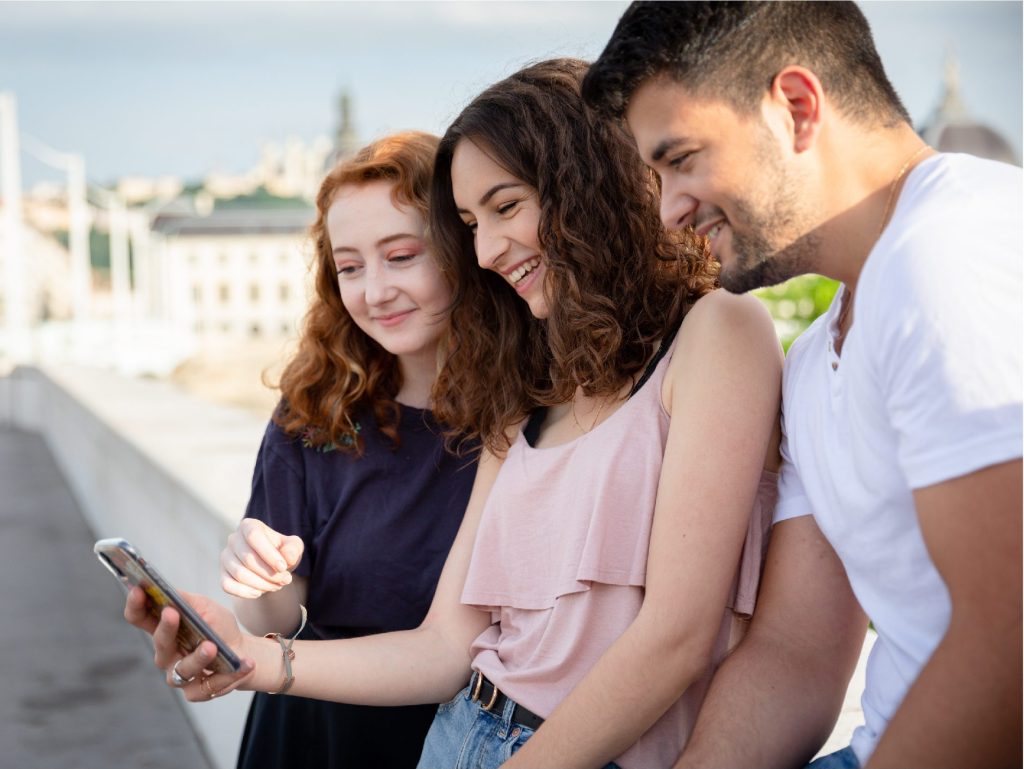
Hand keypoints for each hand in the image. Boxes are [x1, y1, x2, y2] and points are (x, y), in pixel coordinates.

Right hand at [124, 586, 254, 700]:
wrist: (242, 652)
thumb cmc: (218, 627)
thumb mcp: (205, 607)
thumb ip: (186, 600)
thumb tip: (166, 590)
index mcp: (164, 629)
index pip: (140, 618)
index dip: (135, 605)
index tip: (137, 590)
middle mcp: (166, 653)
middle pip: (159, 643)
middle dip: (166, 628)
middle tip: (172, 613)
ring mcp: (179, 674)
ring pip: (183, 669)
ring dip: (198, 658)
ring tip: (213, 646)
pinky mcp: (196, 692)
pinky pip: (208, 687)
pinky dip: (229, 676)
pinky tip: (246, 663)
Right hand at [220, 519, 303, 598]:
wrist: (271, 566)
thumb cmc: (282, 552)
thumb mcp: (293, 547)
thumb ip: (293, 549)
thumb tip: (287, 557)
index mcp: (249, 526)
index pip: (254, 536)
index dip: (268, 554)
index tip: (283, 567)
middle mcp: (233, 539)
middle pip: (248, 558)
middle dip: (270, 573)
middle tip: (286, 579)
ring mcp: (225, 557)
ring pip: (240, 574)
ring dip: (262, 584)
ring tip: (277, 585)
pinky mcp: (222, 574)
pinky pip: (228, 586)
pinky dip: (245, 592)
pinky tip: (259, 593)